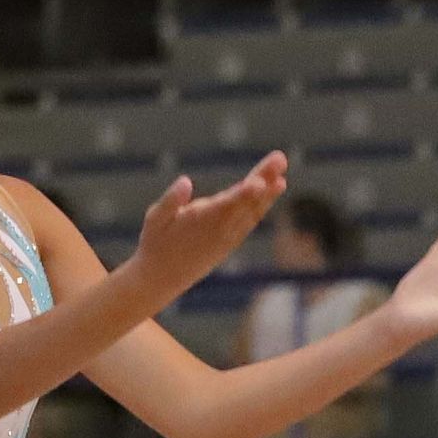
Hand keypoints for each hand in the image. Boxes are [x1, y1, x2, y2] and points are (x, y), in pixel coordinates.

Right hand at [131, 154, 287, 308]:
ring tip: (283, 173)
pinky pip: (251, 220)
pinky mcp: (230, 242)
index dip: (245, 193)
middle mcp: (220, 229)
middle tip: (281, 159)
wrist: (162, 278)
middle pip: (246, 201)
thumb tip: (185, 182)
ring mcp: (228, 237)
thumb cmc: (156, 243)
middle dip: (264, 179)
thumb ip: (170, 201)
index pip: (227, 204)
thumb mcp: (155, 219)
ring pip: (253, 211)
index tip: (259, 183)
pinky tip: (273, 189)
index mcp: (201, 220)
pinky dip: (263, 205)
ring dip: (269, 192)